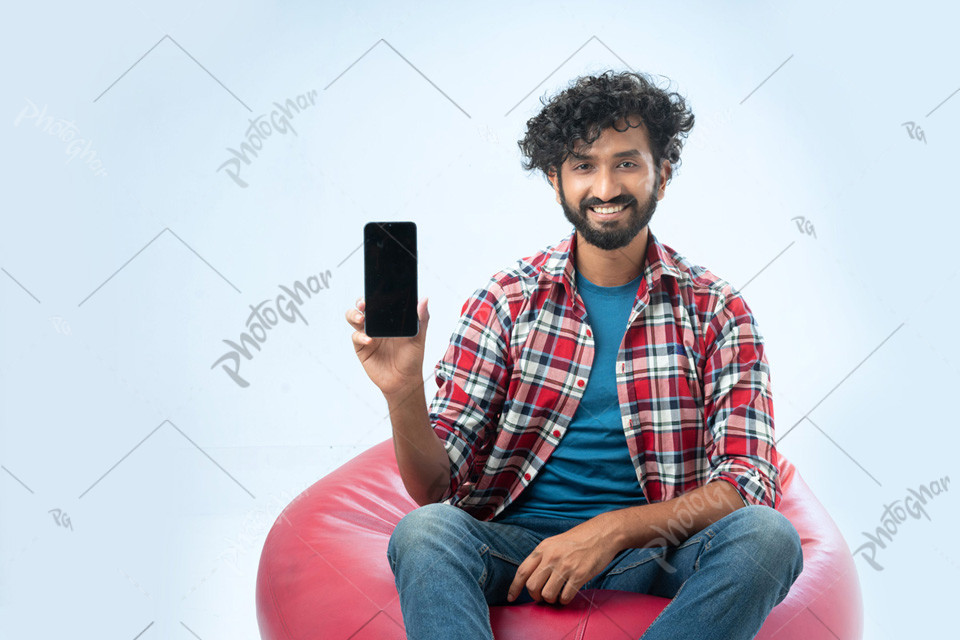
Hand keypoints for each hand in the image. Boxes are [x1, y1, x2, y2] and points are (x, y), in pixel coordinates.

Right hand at [345, 296, 429, 396]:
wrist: (404, 381)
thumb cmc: (412, 358)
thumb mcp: (419, 336)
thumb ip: (422, 318)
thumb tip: (424, 299)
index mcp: (390, 319)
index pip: (379, 301)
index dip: (375, 294)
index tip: (375, 290)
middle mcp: (377, 324)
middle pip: (363, 307)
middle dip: (361, 302)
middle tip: (365, 303)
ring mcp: (368, 335)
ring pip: (354, 318)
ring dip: (354, 315)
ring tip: (362, 319)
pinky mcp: (362, 347)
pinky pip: (356, 337)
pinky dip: (360, 337)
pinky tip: (369, 340)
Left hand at [506, 515, 621, 605]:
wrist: (601, 534)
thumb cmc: (577, 540)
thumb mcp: (554, 543)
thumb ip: (542, 558)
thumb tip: (531, 579)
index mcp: (542, 549)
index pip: (522, 571)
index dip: (514, 588)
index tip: (511, 598)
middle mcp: (551, 557)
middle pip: (532, 587)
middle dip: (536, 596)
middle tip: (543, 596)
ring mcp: (565, 566)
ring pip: (547, 595)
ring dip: (551, 600)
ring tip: (557, 595)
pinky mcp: (579, 575)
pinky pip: (565, 597)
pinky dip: (564, 600)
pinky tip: (568, 595)